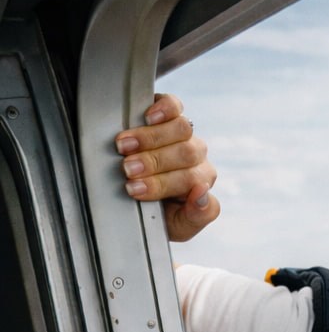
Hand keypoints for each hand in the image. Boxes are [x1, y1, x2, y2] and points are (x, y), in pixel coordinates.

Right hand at [114, 93, 218, 241]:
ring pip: (182, 128)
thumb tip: (202, 192)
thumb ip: (197, 215)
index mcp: (201, 182)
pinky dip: (163, 108)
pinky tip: (148, 116)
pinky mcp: (170, 112)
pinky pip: (174, 105)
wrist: (140, 205)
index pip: (192, 180)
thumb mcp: (179, 227)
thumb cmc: (161, 215)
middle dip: (153, 162)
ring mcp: (185, 134)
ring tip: (124, 147)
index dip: (161, 184)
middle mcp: (196, 156)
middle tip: (127, 169)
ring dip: (150, 138)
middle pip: (186, 153)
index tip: (134, 190)